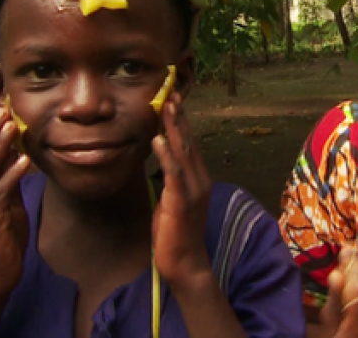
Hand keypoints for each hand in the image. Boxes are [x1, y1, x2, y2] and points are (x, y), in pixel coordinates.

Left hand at [150, 93, 211, 290]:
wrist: (185, 264)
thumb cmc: (175, 234)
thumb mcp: (172, 200)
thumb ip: (169, 180)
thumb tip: (159, 161)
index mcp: (198, 179)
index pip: (190, 144)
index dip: (181, 122)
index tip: (173, 100)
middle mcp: (200, 180)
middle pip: (189, 141)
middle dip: (179, 117)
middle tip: (171, 93)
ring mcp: (193, 190)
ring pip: (183, 151)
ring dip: (174, 127)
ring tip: (166, 106)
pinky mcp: (181, 201)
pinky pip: (173, 173)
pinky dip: (165, 154)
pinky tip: (157, 139)